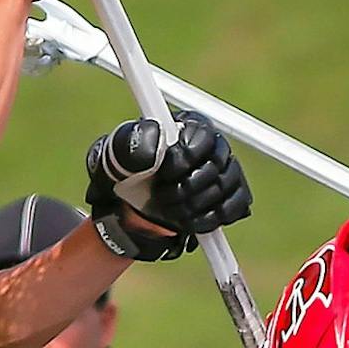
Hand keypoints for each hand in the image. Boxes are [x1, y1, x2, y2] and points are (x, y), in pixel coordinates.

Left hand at [86, 113, 250, 260]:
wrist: (127, 212)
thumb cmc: (120, 177)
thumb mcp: (112, 157)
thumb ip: (131, 142)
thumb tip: (157, 137)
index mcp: (186, 126)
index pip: (203, 137)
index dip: (185, 160)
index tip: (164, 174)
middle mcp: (211, 145)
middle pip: (218, 164)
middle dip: (188, 188)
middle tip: (164, 198)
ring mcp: (224, 172)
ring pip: (225, 187)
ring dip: (196, 206)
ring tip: (172, 211)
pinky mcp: (231, 197)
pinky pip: (235, 207)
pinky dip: (211, 219)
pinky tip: (190, 221)